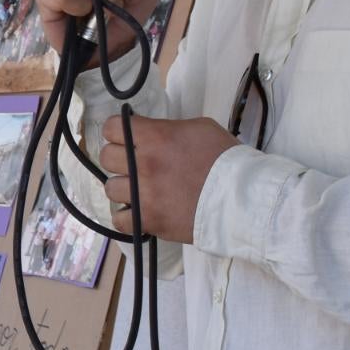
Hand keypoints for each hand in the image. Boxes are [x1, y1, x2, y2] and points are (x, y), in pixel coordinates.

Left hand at [98, 115, 235, 242]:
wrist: (243, 198)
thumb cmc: (226, 159)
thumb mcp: (199, 128)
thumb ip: (167, 130)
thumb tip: (149, 134)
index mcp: (155, 137)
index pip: (111, 128)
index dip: (117, 131)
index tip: (126, 138)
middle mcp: (143, 165)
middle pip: (106, 157)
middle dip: (120, 158)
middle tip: (135, 164)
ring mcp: (144, 195)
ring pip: (110, 189)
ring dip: (124, 188)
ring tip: (141, 190)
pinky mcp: (149, 221)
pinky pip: (120, 219)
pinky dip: (128, 216)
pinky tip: (140, 211)